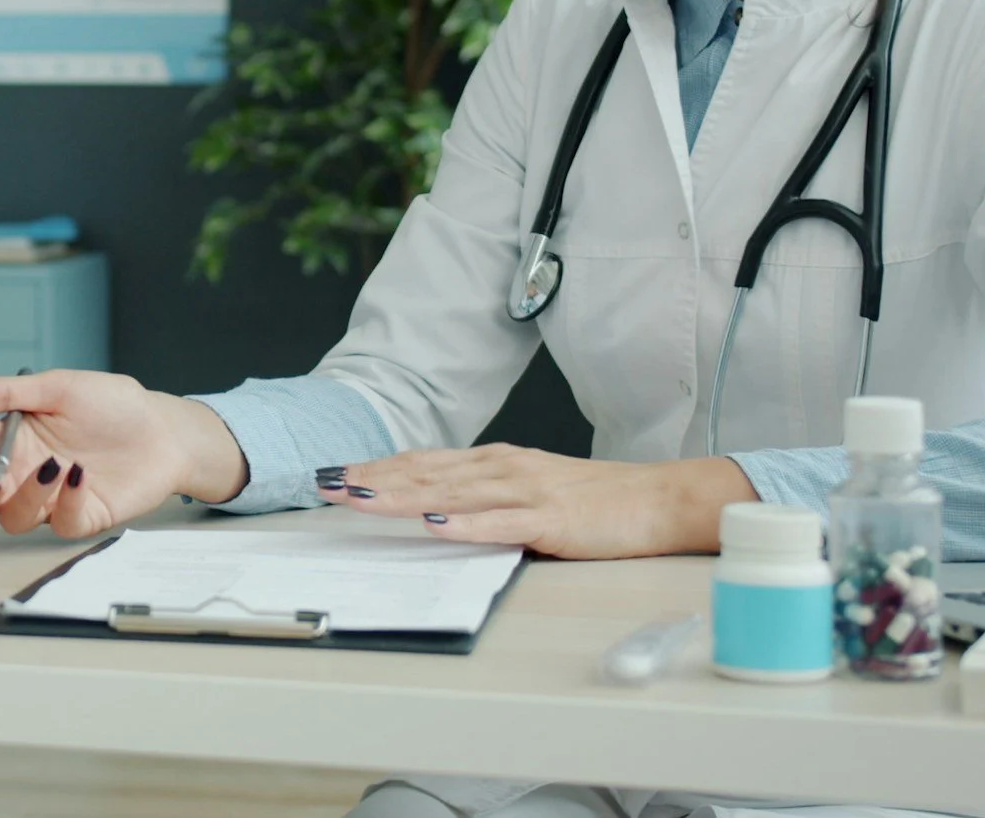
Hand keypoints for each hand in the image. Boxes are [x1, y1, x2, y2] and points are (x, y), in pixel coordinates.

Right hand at [0, 370, 248, 537]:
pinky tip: (79, 475)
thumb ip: (6, 393)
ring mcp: (54, 499)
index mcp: (18, 440)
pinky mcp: (84, 516)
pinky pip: (61, 524)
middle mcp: (29, 474)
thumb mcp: (58, 387)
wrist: (164, 428)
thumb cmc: (112, 404)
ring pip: (16, 519)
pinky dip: (65, 502)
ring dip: (26, 496)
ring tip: (53, 466)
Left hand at [321, 444, 758, 558]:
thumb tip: (434, 507)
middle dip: (372, 479)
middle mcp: (503, 468)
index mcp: (495, 462)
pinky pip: (502, 522)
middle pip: (426, 472)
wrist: (660, 499)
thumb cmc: (596, 499)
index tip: (334, 474)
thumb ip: (485, 496)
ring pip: (452, 492)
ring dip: (401, 495)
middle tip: (325, 484)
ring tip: (359, 498)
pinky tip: (435, 522)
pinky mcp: (553, 518)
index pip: (422, 462)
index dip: (376, 467)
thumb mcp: (529, 490)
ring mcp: (527, 491)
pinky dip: (466, 523)